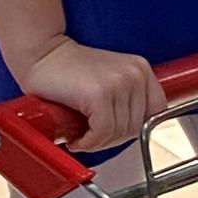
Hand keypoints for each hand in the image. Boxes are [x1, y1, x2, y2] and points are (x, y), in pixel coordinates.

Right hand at [22, 39, 165, 154]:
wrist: (41, 54)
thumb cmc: (69, 71)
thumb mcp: (110, 81)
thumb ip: (128, 100)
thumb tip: (134, 132)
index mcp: (141, 70)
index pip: (156, 114)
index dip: (133, 129)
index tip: (114, 133)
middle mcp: (135, 74)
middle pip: (136, 128)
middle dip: (111, 139)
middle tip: (91, 137)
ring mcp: (119, 83)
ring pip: (119, 133)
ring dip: (97, 143)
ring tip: (81, 135)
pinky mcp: (99, 94)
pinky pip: (102, 133)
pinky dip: (88, 142)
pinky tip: (76, 138)